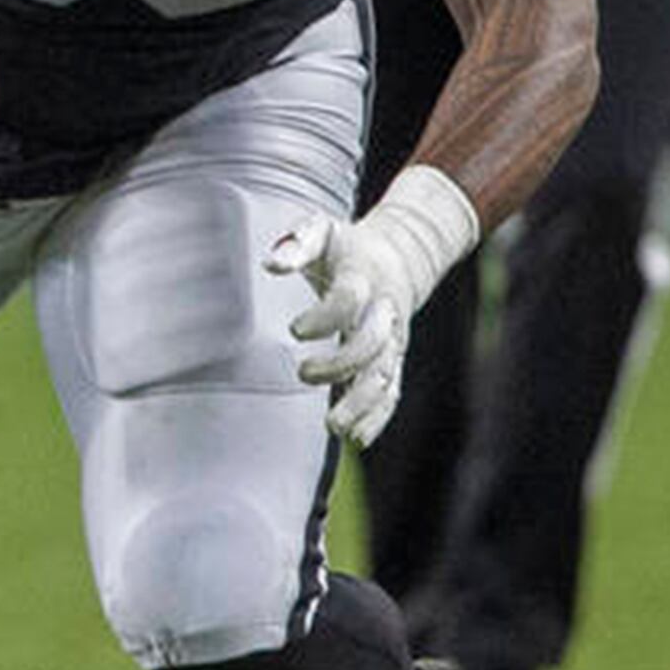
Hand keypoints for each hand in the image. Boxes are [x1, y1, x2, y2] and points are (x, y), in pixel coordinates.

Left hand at [265, 166, 477, 446]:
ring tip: (333, 427)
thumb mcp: (321, 231)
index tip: (294, 330)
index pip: (348, 299)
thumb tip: (271, 264)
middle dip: (340, 364)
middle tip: (302, 373)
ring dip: (361, 402)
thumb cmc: (345, 246)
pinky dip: (377, 416)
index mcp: (364, 276)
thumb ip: (296, 243)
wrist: (398, 257)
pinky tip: (356, 438)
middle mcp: (384, 311)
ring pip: (384, 375)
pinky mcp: (393, 360)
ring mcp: (392, 339)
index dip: (324, 317)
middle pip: (371, 343)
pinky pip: (391, 392)